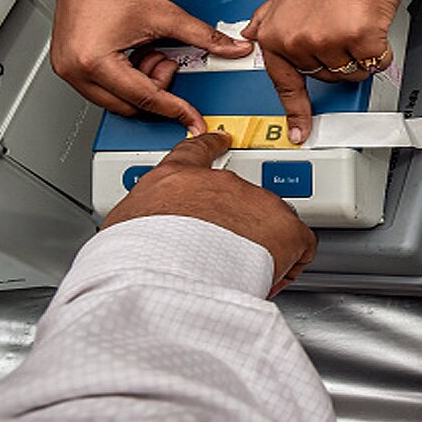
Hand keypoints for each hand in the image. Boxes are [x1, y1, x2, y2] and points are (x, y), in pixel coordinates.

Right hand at [52, 0, 254, 133]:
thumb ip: (203, 36)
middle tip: (166, 58)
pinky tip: (135, 55)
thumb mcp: (166, 15)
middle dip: (157, 87)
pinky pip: (105, 90)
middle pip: (130, 106)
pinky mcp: (68, 68)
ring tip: (148, 50)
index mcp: (96, 61)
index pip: (146, 98)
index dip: (176, 108)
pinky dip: (127, 79)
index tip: (193, 119)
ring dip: (142, 84)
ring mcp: (69, 71)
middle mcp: (76, 71)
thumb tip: (232, 48)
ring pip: (118, 101)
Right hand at [103, 132, 316, 296]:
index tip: (220, 141)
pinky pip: (299, 245)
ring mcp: (256, 202)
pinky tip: (269, 280)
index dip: (212, 144)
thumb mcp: (122, 231)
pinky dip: (289, 263)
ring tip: (240, 275)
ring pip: (269, 222)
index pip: (196, 150)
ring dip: (259, 246)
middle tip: (222, 257)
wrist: (163, 276)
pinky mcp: (285, 228)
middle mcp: (220, 183)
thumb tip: (136, 242)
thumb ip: (140, 225)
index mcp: (175, 178)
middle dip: (234, 226)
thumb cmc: (137, 261)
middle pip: (238, 198)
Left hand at [243, 0, 402, 143]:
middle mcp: (297, 40)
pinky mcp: (358, 40)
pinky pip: (374, 64)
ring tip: (354, 22)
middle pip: (325, 78)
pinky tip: (371, 25)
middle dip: (337, 58)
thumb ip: (267, 19)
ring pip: (350, 74)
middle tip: (339, 27)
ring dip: (359, 55)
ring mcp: (327, 41)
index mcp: (275, 33)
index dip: (296, 111)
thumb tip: (251, 34)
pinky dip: (379, 50)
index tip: (300, 132)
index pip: (284, 83)